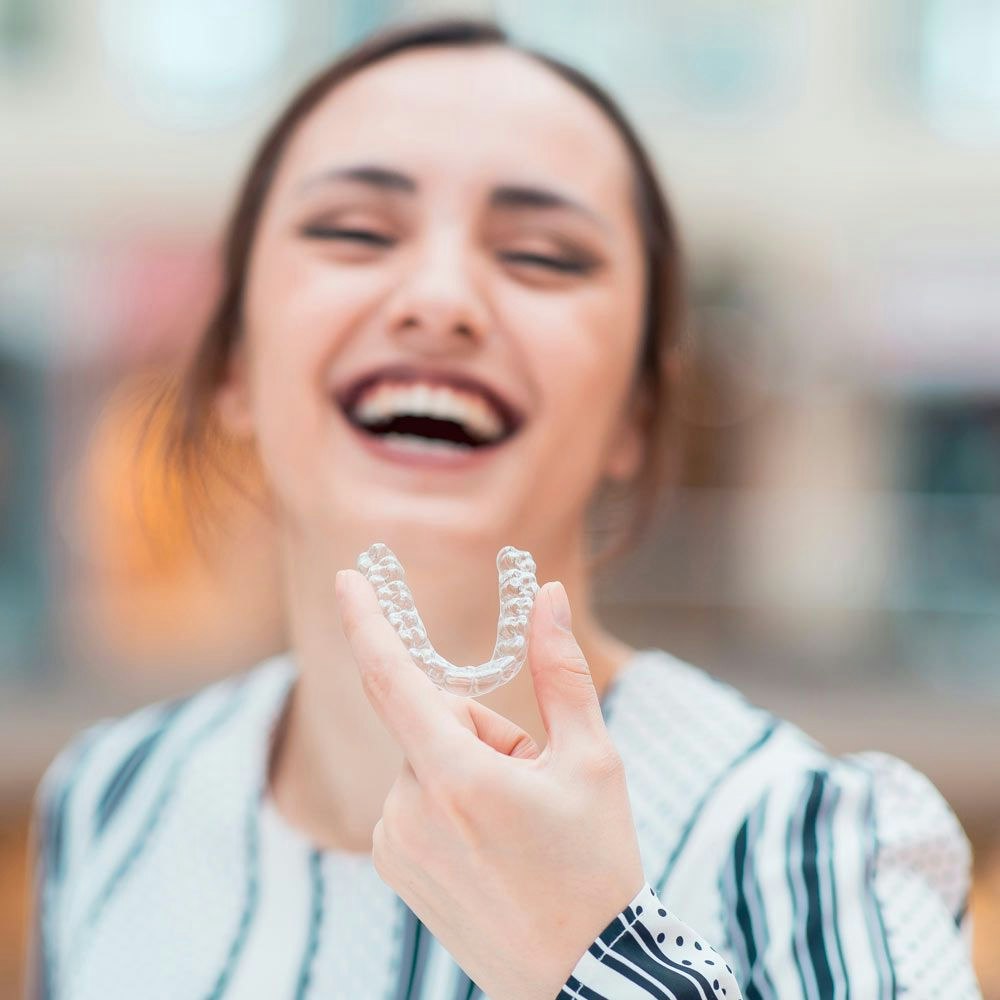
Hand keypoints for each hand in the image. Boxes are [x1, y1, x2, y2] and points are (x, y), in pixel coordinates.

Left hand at [334, 569, 644, 999]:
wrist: (582, 974)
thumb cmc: (595, 864)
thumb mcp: (593, 761)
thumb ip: (560, 671)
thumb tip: (546, 596)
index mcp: (456, 776)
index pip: (393, 679)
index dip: (367, 621)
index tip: (345, 578)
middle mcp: (408, 809)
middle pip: (432, 720)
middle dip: (481, 731)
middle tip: (531, 783)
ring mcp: (393, 843)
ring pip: (424, 760)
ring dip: (465, 770)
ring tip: (513, 826)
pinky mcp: (392, 866)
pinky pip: (412, 799)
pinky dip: (447, 802)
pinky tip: (488, 846)